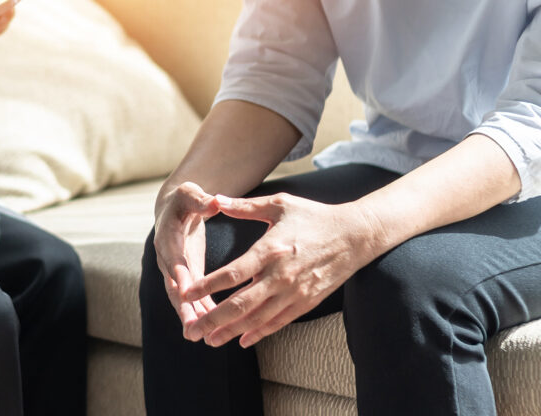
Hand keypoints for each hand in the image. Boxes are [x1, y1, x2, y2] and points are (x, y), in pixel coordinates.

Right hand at [153, 182, 221, 336]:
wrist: (176, 209)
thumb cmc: (185, 199)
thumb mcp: (190, 193)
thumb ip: (200, 199)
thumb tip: (215, 203)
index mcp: (167, 237)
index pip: (173, 258)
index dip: (179, 274)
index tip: (187, 290)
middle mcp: (167, 258)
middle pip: (174, 286)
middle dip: (183, 307)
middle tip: (191, 327)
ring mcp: (176, 271)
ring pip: (182, 298)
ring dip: (192, 317)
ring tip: (201, 337)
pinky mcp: (187, 277)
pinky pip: (193, 297)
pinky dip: (202, 311)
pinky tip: (214, 327)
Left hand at [183, 193, 381, 347]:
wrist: (355, 236)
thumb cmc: (313, 217)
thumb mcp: (279, 205)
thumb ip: (245, 206)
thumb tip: (216, 199)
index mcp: (269, 250)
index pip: (231, 274)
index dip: (206, 286)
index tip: (185, 293)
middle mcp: (280, 276)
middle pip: (240, 304)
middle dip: (213, 319)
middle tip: (192, 330)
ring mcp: (294, 292)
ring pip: (257, 319)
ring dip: (231, 331)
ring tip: (210, 341)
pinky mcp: (306, 303)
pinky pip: (278, 322)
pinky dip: (259, 333)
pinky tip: (242, 340)